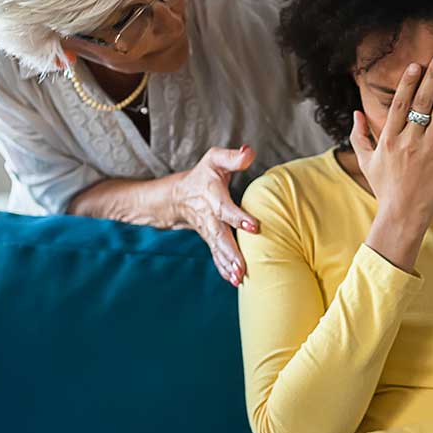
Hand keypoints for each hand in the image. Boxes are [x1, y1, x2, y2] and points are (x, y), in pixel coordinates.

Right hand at [166, 145, 260, 285]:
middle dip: (231, 252)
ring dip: (228, 265)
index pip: (225, 208)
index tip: (254, 226)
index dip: (238, 217)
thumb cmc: (204, 176)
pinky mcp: (210, 239)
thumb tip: (248, 152)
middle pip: (219, 236)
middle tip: (243, 267)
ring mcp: (208, 230)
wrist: (179, 196)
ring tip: (240, 278)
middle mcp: (209, 216)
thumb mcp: (215, 160)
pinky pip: (216, 256)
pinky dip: (223, 268)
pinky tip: (234, 280)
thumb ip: (232, 158)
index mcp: (212, 196)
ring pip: (218, 249)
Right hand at [352, 54, 432, 270]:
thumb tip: (356, 113)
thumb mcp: (366, 162)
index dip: (408, 83)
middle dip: (431, 77)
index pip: (400, 104)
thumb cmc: (384, 189)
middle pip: (421, 102)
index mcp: (389, 139)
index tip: (416, 65)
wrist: (402, 216)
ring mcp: (428, 150)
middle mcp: (409, 141)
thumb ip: (359, 136)